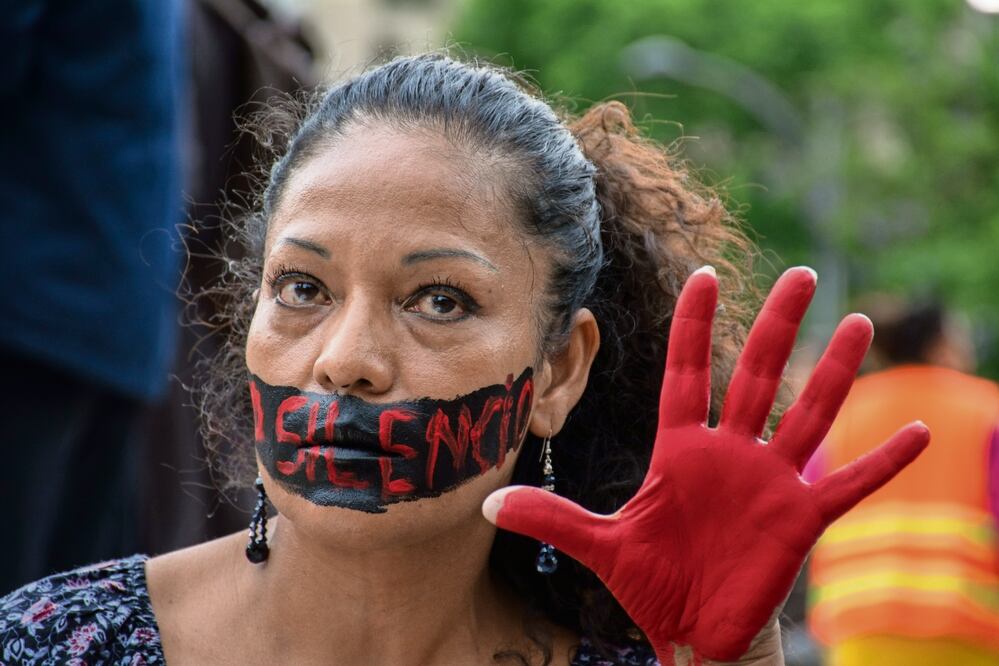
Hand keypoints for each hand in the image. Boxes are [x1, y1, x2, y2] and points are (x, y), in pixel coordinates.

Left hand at [482, 266, 928, 662]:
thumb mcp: (601, 544)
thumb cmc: (650, 582)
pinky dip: (880, 462)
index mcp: (680, 450)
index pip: (686, 373)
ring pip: (807, 414)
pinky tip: (918, 433)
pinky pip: (847, 484)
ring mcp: (769, 481)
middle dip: (776, 326)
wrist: (690, 631)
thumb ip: (553, 516)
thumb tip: (489, 502)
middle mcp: (729, 453)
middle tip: (799, 274)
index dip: (693, 325)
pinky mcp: (800, 518)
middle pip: (756, 375)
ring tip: (859, 324)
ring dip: (834, 373)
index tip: (702, 275)